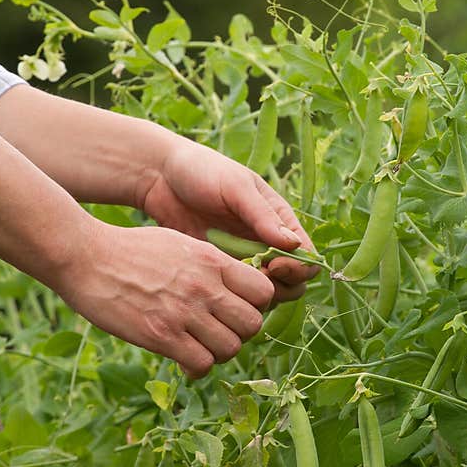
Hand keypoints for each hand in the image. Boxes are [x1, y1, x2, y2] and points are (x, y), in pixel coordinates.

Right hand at [55, 220, 274, 378]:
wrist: (85, 257)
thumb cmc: (131, 250)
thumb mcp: (180, 244)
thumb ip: (210, 266)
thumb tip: (232, 288)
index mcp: (213, 261)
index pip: (264, 292)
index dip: (256, 306)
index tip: (237, 309)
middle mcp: (205, 287)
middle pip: (253, 324)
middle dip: (241, 333)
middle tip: (220, 332)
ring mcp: (184, 312)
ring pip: (231, 349)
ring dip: (218, 353)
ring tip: (200, 346)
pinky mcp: (161, 336)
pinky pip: (201, 364)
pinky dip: (197, 367)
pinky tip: (184, 358)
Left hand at [141, 137, 319, 301]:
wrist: (160, 176)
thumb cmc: (202, 171)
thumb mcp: (235, 187)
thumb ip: (263, 216)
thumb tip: (294, 244)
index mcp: (280, 220)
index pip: (307, 255)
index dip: (298, 267)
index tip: (274, 266)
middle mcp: (267, 242)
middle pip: (293, 281)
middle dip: (281, 286)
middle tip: (255, 279)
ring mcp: (244, 258)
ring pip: (267, 292)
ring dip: (258, 295)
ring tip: (234, 282)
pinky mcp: (221, 269)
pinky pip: (237, 292)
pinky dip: (235, 296)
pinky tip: (217, 285)